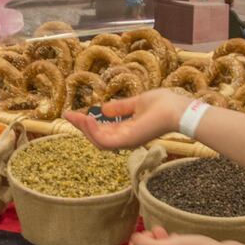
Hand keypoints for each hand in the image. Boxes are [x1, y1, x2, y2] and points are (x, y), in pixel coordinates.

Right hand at [62, 88, 185, 149]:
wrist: (176, 109)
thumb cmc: (163, 105)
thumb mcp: (136, 102)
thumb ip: (120, 107)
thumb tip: (103, 108)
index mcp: (128, 129)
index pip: (103, 129)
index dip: (87, 122)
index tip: (73, 113)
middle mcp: (125, 138)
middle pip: (97, 136)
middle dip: (81, 127)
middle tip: (68, 115)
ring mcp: (126, 141)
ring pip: (98, 140)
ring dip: (84, 129)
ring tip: (74, 117)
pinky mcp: (127, 141)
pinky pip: (103, 140)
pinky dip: (92, 131)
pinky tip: (85, 119)